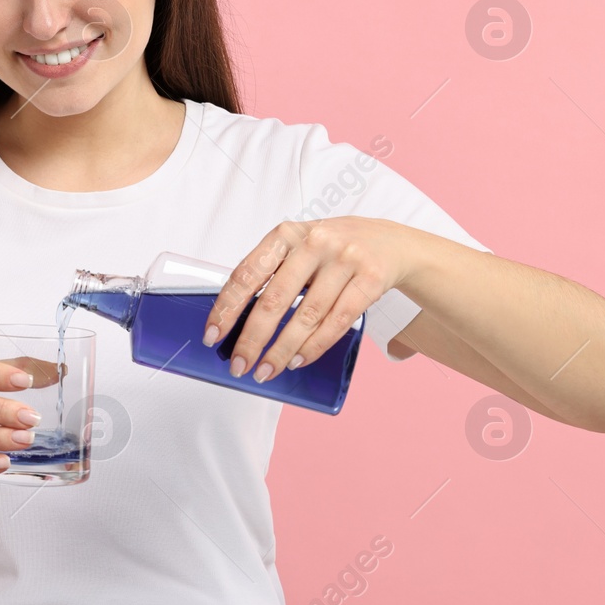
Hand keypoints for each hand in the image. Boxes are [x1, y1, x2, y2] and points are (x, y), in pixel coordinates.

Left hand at [202, 217, 413, 382]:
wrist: (393, 242)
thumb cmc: (334, 249)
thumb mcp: (299, 248)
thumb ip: (273, 273)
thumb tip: (237, 321)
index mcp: (287, 234)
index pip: (247, 273)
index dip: (227, 307)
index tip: (212, 335)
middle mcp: (314, 242)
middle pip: (274, 300)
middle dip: (253, 339)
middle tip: (239, 365)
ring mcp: (345, 259)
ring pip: (307, 317)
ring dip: (283, 351)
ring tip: (266, 370)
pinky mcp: (371, 279)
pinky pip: (337, 322)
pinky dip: (315, 347)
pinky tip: (298, 360)